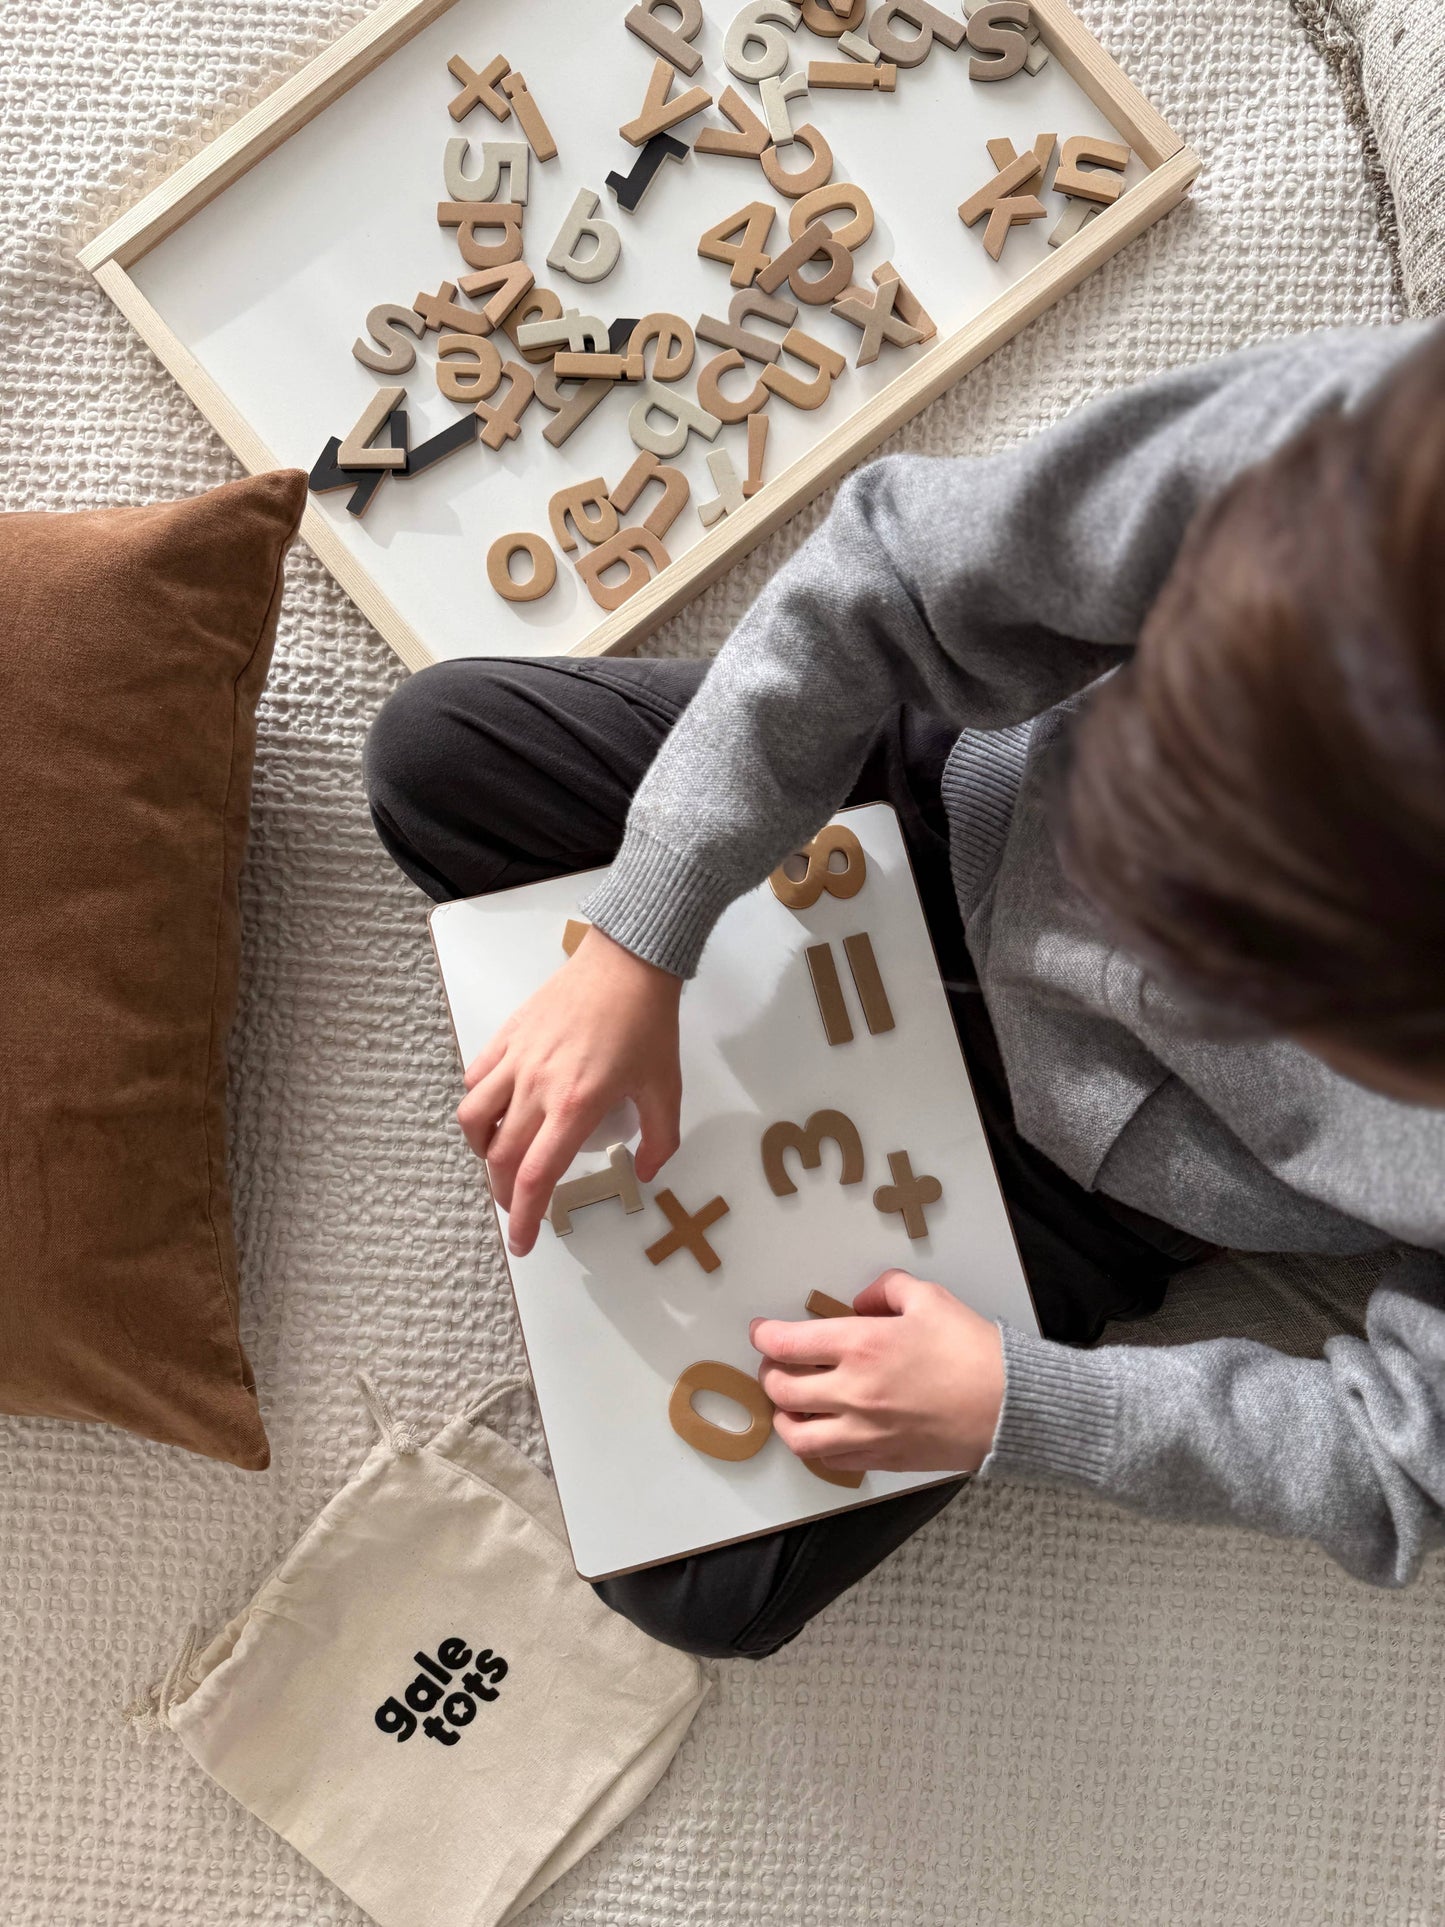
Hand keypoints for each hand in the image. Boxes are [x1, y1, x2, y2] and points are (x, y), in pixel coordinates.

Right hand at [457, 926, 682, 1256]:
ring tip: (497, 1158)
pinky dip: (479, 1104)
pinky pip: (477, 1079)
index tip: (521, 1242)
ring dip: (481, 1150)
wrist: (628, 962)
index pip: (536, 1177)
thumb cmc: (647, 1022)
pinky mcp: (507, 1036)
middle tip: (515, 1207)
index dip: (523, 1218)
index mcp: (576, 1106)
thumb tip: (646, 1170)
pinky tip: (496, 1109)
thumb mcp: (667, 1088)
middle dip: (503, 1194)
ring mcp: (517, 1059)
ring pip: (475, 1119)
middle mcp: (537, 1087)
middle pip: (500, 1158)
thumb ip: (660, 1138)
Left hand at [751, 1270, 1004, 1473]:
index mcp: (861, 1346)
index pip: (787, 1344)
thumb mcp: (929, 1299)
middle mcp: (853, 1392)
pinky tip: (822, 1432)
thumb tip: (862, 1301)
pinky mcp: (881, 1458)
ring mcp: (865, 1432)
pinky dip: (815, 1446)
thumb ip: (887, 1290)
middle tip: (775, 1364)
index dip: (764, 1336)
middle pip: (782, 1388)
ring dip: (784, 1416)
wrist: (1010, 1407)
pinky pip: (830, 1461)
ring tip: (789, 1403)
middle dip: (769, 1373)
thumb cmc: (973, 1353)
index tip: (761, 1332)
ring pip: (797, 1434)